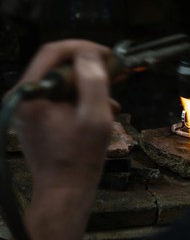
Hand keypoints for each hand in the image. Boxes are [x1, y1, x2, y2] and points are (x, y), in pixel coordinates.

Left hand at [8, 40, 113, 239]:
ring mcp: (31, 109)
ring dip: (89, 87)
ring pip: (63, 84)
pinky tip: (101, 112)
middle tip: (114, 73)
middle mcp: (25, 98)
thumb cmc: (81, 158)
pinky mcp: (39, 119)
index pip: (52, 52)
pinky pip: (62, 99)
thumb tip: (90, 54)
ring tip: (111, 101)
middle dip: (89, 70)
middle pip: (58, 67)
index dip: (83, 48)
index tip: (107, 55)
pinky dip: (82, 101)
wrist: (66, 191)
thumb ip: (93, 81)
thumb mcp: (95, 117)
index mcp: (32, 94)